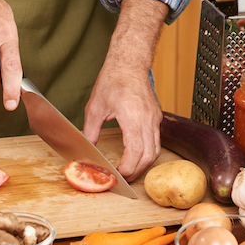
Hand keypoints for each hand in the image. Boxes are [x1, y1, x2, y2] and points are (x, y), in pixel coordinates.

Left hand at [83, 65, 161, 180]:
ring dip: (144, 165)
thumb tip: (87, 149)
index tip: (118, 175)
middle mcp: (148, 119)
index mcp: (133, 116)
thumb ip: (90, 131)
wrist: (129, 64)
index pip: (136, 151)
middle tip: (123, 180)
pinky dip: (148, 153)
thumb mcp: (95, 107)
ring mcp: (155, 118)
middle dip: (136, 172)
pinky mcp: (157, 117)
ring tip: (130, 172)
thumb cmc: (113, 80)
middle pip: (149, 155)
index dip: (128, 168)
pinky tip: (136, 156)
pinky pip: (157, 141)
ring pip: (156, 150)